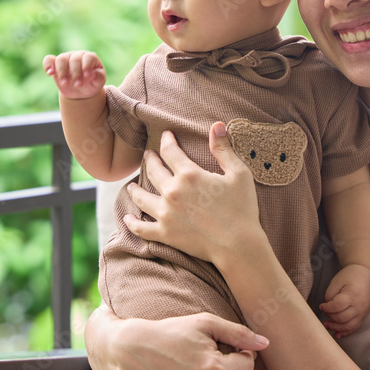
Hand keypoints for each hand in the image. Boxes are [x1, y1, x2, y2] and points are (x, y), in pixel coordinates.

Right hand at [43, 50, 105, 99]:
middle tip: (78, 85)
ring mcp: (66, 58)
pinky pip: (49, 60)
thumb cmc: (92, 83)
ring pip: (61, 59)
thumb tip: (92, 74)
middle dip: (76, 73)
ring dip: (62, 72)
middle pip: (74, 60)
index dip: (87, 66)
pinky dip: (47, 65)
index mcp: (90, 58)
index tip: (87, 77)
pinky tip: (49, 73)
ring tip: (65, 84)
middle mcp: (77, 55)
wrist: (81, 91)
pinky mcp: (55, 64)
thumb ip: (98, 77)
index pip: (88, 57)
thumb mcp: (99, 82)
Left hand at [122, 122, 261, 266]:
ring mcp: (166, 214)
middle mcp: (172, 192)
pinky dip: (131, 223)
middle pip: (153, 171)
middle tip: (149, 155)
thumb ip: (224, 149)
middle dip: (150, 160)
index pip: (170, 151)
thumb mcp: (239, 174)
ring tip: (132, 185)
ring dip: (135, 189)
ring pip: (141, 197)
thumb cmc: (242, 208)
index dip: (167, 140)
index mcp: (189, 175)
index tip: (166, 135)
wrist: (238, 245)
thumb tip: (216, 125)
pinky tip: (127, 217)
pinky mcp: (165, 233)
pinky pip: (141, 228)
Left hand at [319, 263, 369, 337]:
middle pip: (342, 318)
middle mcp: (359, 305)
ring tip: (326, 325)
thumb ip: (330, 295)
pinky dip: (346, 332)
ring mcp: (363, 312)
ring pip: (348, 326)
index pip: (337, 306)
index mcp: (352, 295)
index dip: (327, 308)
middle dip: (330, 317)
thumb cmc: (350, 276)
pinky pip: (355, 327)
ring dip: (336, 328)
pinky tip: (337, 334)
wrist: (365, 274)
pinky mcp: (364, 315)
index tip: (321, 306)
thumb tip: (328, 308)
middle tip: (325, 312)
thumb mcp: (336, 282)